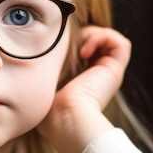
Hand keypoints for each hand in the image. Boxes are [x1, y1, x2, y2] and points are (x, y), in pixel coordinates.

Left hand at [37, 25, 131, 152]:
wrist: (65, 118)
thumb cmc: (50, 106)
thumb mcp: (45, 81)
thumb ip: (45, 67)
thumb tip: (31, 50)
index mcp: (85, 78)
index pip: (85, 49)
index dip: (75, 40)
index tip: (59, 47)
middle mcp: (99, 74)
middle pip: (98, 41)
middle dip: (84, 34)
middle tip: (69, 44)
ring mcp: (109, 72)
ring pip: (110, 40)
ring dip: (94, 35)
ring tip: (80, 49)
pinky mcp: (115, 70)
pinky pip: (121, 43)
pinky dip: (103, 38)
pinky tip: (85, 52)